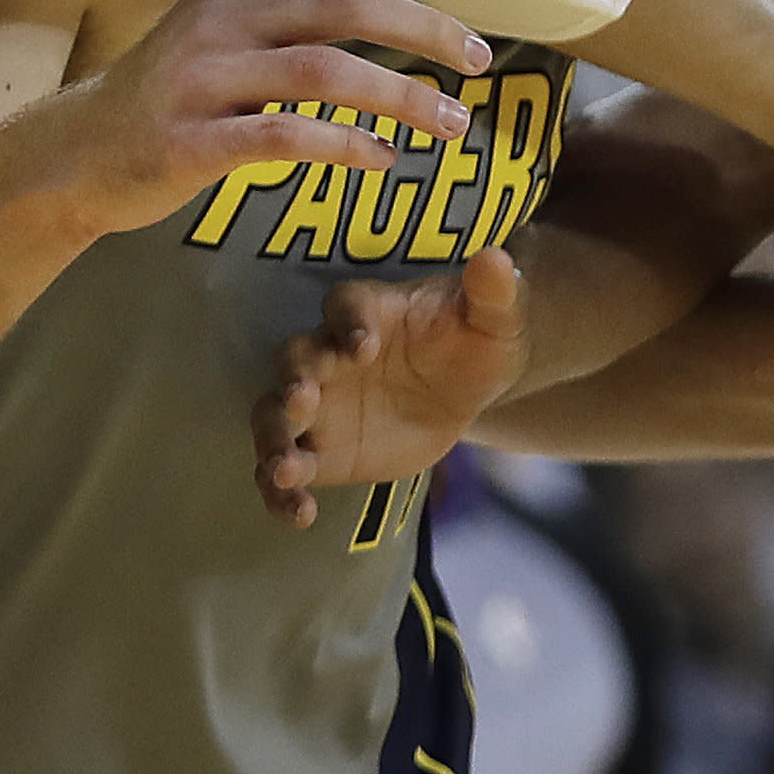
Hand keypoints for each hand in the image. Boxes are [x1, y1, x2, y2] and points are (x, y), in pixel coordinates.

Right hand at [30, 0, 488, 239]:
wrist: (76, 153)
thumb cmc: (171, 92)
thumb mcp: (221, 29)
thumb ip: (287, 8)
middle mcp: (221, 18)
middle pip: (342, 3)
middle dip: (424, 26)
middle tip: (479, 60)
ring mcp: (203, 78)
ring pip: (323, 70)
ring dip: (400, 95)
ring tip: (452, 124)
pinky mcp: (191, 139)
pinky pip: (282, 137)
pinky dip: (342, 146)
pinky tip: (381, 160)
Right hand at [251, 248, 524, 526]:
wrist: (460, 389)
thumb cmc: (471, 341)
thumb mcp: (494, 318)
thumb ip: (493, 292)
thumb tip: (498, 259)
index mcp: (365, 314)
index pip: (344, 306)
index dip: (348, 322)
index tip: (364, 344)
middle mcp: (326, 356)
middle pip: (294, 360)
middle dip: (295, 379)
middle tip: (304, 399)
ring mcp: (314, 407)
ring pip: (274, 418)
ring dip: (274, 440)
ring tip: (286, 470)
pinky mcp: (317, 453)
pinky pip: (284, 472)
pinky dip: (281, 492)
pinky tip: (298, 514)